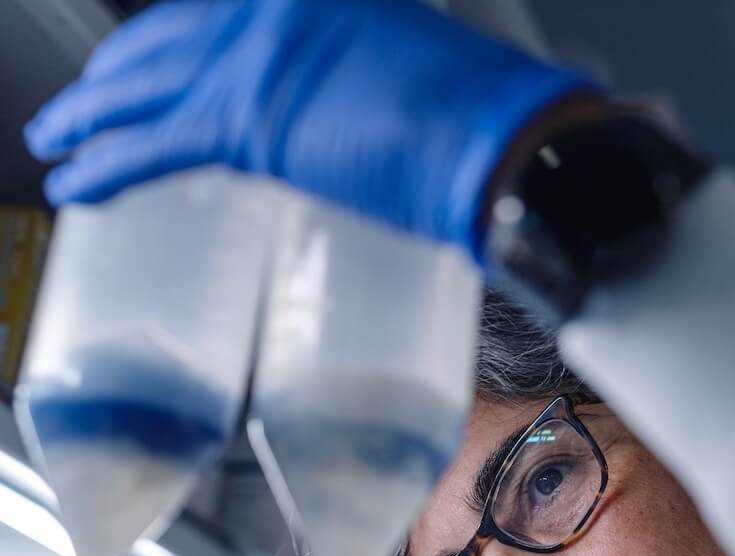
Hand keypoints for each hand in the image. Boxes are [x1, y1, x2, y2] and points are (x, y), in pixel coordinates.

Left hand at [24, 0, 598, 260]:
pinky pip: (155, 144)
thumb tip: (351, 124)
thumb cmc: (478, 126)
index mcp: (312, 1)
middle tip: (77, 107)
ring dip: (91, 117)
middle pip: (162, 42)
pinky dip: (110, 165)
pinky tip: (78, 184)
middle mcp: (271, 11)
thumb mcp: (405, 82)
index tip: (145, 72)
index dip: (168, 48)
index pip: (212, 20)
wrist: (501, 147)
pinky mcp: (251, 121)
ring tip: (58, 142)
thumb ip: (355, 90)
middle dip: (113, 79)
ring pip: (144, 86)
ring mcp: (257, 58)